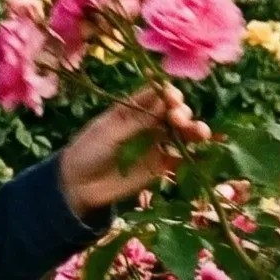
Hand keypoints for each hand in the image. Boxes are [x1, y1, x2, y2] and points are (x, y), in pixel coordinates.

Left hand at [59, 82, 208, 216]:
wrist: (78, 185)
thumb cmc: (88, 151)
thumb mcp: (109, 133)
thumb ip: (137, 121)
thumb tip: (164, 102)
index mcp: (133, 107)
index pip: (157, 94)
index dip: (169, 94)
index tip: (173, 98)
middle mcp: (149, 122)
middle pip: (174, 112)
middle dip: (182, 112)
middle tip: (178, 119)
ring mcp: (156, 143)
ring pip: (182, 133)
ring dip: (194, 130)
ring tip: (200, 133)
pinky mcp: (160, 166)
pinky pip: (181, 158)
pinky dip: (193, 155)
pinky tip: (201, 154)